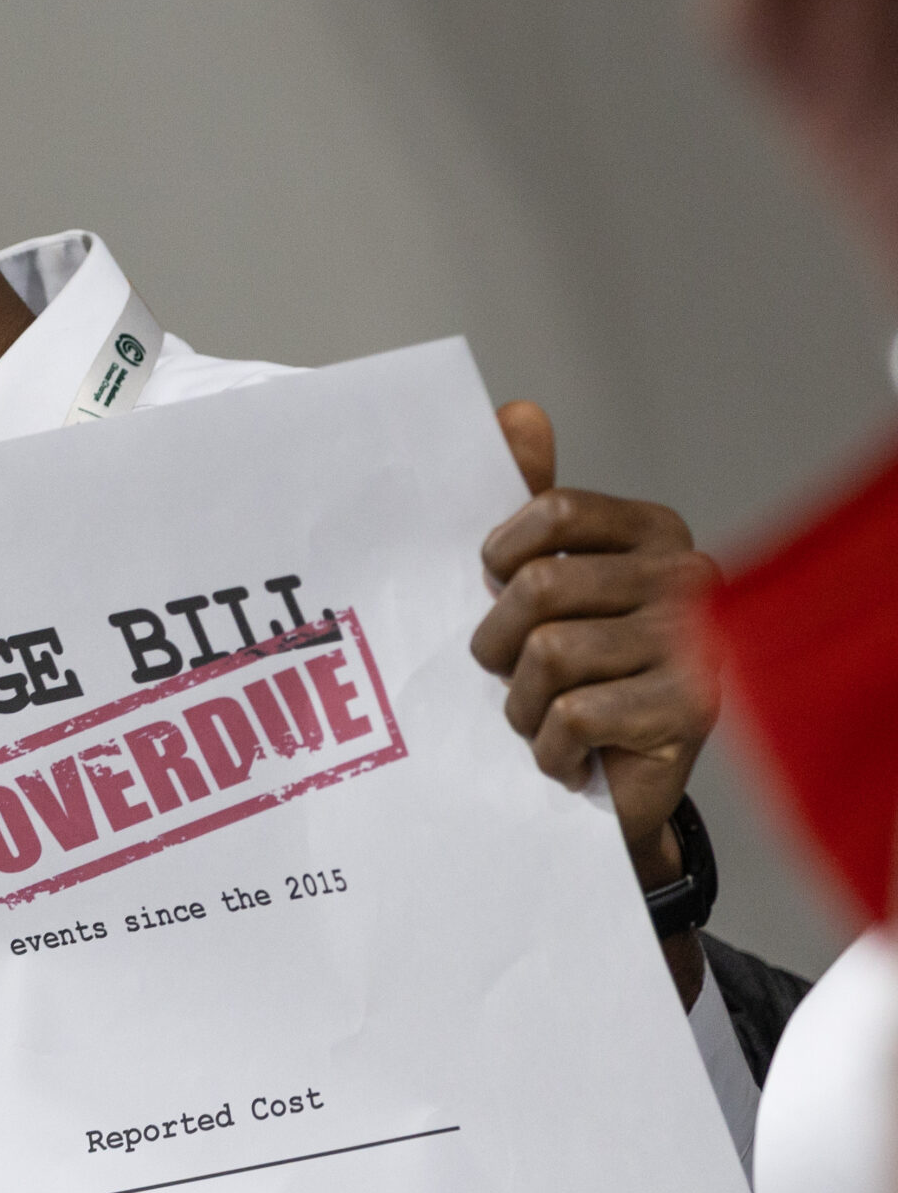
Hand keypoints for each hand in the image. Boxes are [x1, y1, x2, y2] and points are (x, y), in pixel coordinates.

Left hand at [470, 404, 721, 891]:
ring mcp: (697, 644)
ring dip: (521, 702)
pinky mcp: (691, 711)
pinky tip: (563, 754)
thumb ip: (531, 501)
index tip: (495, 585)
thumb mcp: (545, 579)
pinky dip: (548, 745)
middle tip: (507, 673)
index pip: (556, 508)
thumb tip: (519, 411)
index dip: (502, 554)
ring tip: (539, 718)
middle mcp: (689, 577)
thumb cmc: (575, 667)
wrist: (617, 782)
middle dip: (498, 643)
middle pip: (541, 586)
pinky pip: (573, 712)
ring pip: (551, 653)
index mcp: (655, 532)